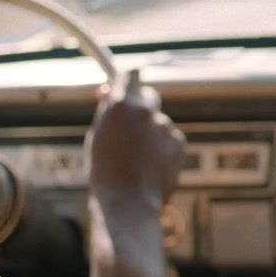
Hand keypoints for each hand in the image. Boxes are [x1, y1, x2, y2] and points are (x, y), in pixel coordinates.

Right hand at [85, 69, 185, 212]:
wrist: (127, 202)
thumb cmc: (105, 170)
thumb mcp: (97, 135)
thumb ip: (107, 111)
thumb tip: (109, 91)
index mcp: (121, 105)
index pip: (131, 74)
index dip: (130, 80)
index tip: (128, 85)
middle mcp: (145, 110)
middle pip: (149, 94)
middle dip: (142, 105)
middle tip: (132, 124)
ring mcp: (164, 125)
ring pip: (158, 121)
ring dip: (151, 132)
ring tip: (137, 158)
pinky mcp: (179, 141)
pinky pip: (170, 137)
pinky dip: (163, 147)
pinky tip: (151, 165)